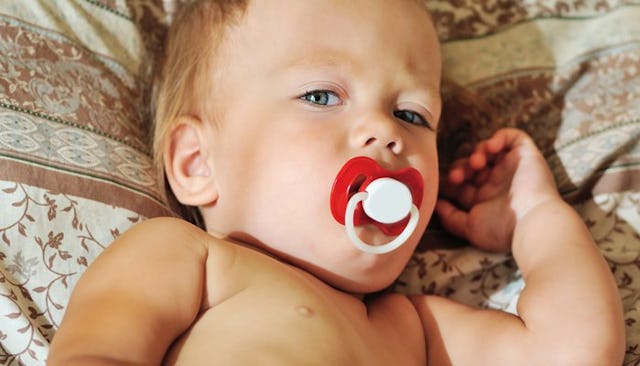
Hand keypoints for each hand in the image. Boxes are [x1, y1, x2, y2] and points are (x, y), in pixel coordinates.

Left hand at [436, 128, 559, 251]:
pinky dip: (498, 137)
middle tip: (457, 177)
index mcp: (485, 199)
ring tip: (477, 164)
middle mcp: (498, 182)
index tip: (440, 184)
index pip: (462, 182)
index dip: (449, 180)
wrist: (532, 222)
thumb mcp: (469, 227)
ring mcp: (511, 168)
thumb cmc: (502, 229)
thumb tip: (436, 205)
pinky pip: (512, 136)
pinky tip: (492, 148)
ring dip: (477, 152)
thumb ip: (450, 217)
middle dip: (460, 167)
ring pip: (487, 149)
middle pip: (471, 165)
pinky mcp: (525, 155)